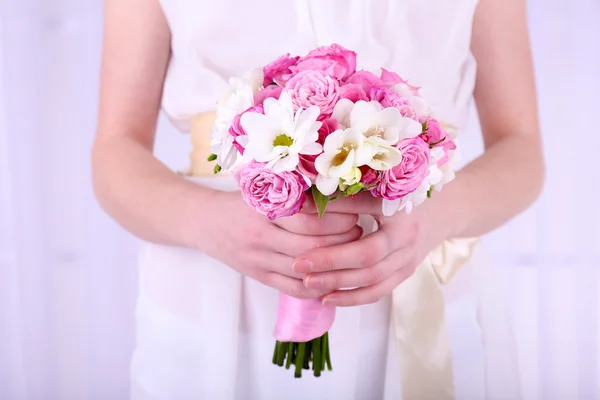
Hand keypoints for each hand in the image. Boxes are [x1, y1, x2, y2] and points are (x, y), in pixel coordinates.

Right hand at [201, 190, 361, 299]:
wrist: (203, 222)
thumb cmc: (240, 200)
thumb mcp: (262, 188)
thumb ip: (294, 192)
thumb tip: (339, 192)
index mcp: (263, 209)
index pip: (311, 220)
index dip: (340, 218)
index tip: (356, 212)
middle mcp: (260, 236)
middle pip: (312, 247)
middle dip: (342, 241)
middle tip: (360, 232)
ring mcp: (259, 260)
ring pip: (306, 270)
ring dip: (334, 264)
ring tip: (351, 252)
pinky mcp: (259, 276)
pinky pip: (293, 288)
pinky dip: (317, 287)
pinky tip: (334, 277)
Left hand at [294, 193, 449, 306]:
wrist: (447, 209)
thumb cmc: (407, 190)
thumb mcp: (380, 184)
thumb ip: (344, 193)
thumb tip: (302, 199)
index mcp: (400, 206)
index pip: (363, 211)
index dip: (333, 213)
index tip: (299, 219)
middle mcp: (407, 236)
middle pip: (368, 256)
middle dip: (331, 262)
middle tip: (299, 264)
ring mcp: (409, 258)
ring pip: (373, 279)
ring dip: (339, 283)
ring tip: (307, 283)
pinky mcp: (406, 273)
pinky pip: (379, 291)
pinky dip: (353, 297)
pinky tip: (327, 298)